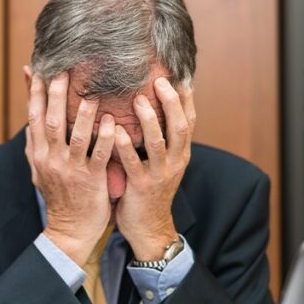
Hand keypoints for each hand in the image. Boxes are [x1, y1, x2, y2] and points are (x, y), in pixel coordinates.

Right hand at [24, 67, 115, 263]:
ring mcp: (70, 169)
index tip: (38, 70)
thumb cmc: (59, 196)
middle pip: (51, 121)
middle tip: (63, 70)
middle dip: (55, 95)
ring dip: (82, 113)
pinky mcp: (90, 179)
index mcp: (38, 154)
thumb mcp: (39, 170)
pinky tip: (113, 122)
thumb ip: (34, 144)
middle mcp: (51, 159)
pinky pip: (99, 155)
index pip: (33, 117)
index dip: (34, 93)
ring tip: (90, 93)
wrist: (70, 229)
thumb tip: (28, 121)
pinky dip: (106, 138)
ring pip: (75, 136)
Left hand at [113, 77, 194, 259]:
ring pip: (159, 142)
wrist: (149, 228)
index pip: (188, 120)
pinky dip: (125, 145)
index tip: (179, 75)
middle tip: (160, 80)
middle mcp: (175, 161)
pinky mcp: (142, 186)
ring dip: (150, 119)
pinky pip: (133, 163)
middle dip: (171, 102)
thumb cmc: (148, 191)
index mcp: (180, 154)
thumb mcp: (160, 164)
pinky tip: (115, 131)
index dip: (185, 98)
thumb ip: (158, 140)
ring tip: (140, 98)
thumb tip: (149, 109)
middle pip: (179, 126)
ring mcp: (160, 174)